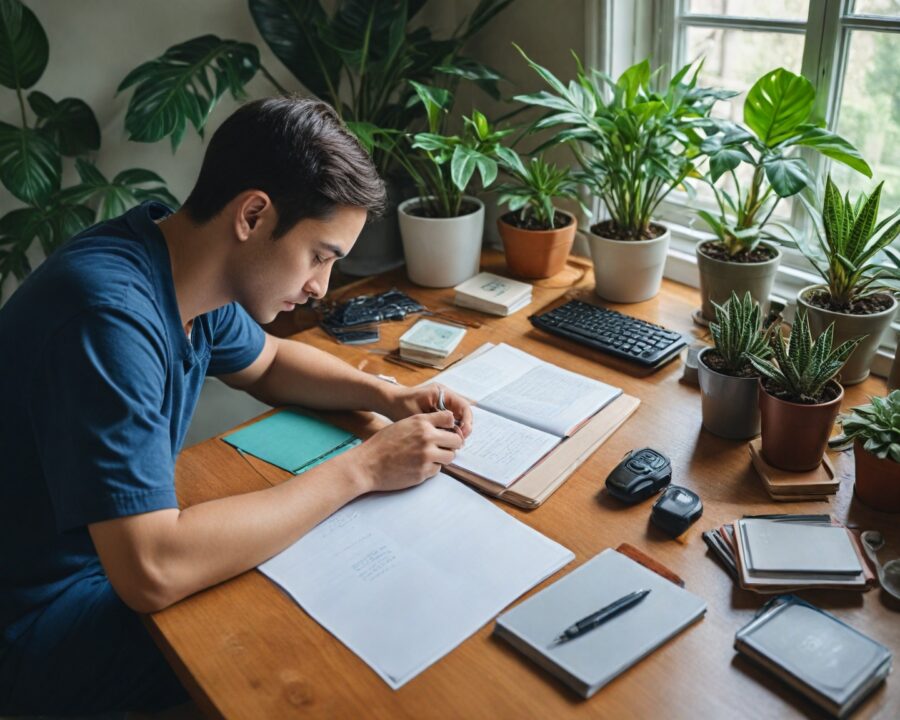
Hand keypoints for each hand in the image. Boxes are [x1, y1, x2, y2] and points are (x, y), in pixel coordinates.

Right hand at [345, 411, 464, 492]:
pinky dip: (431, 468)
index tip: (447, 431)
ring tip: (430, 457)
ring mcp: (427, 456)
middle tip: (443, 447)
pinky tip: (418, 466)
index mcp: (421, 422)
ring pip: (450, 456)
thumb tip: (441, 429)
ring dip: (443, 457)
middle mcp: (427, 437)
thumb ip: (422, 425)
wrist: (367, 465)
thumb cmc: (382, 444)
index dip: (450, 425)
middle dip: (451, 444)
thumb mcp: (402, 425)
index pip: (449, 418)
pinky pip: (438, 470)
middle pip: (456, 440)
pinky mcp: (424, 472)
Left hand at [383, 383, 472, 437]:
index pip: (464, 406)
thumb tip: (456, 435)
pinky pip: (449, 422)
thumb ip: (439, 424)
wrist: (389, 402)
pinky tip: (444, 441)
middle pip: (463, 414)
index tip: (463, 434)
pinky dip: (449, 431)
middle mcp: (445, 397)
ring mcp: (442, 404)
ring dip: (457, 431)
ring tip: (452, 444)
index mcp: (442, 393)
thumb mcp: (420, 416)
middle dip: (464, 428)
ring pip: (458, 419)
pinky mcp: (438, 412)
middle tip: (459, 442)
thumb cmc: (401, 406)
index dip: (467, 421)